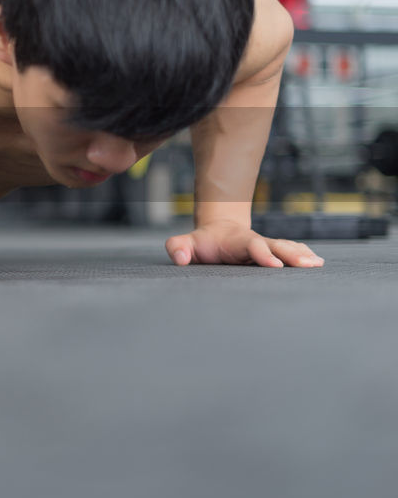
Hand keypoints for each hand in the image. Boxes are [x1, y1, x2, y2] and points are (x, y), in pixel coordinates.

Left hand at [165, 221, 323, 267]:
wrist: (217, 232)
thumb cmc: (201, 243)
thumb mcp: (184, 243)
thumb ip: (178, 247)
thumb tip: (180, 258)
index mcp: (237, 240)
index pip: (251, 245)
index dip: (262, 254)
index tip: (275, 265)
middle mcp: (256, 242)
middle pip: (276, 245)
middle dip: (291, 254)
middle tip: (307, 265)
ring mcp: (266, 246)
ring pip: (287, 248)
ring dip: (302, 255)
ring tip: (317, 264)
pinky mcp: (273, 252)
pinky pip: (291, 252)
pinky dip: (305, 255)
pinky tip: (318, 262)